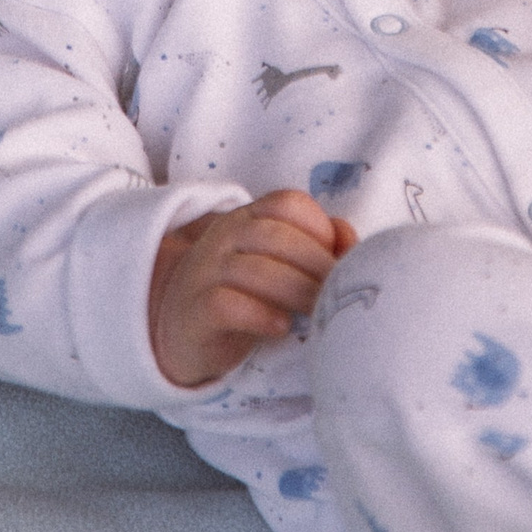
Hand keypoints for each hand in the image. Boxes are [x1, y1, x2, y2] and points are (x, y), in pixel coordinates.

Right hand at [149, 191, 357, 386]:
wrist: (180, 327)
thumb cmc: (243, 293)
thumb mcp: (277, 264)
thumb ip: (316, 246)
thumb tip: (350, 239)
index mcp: (247, 217)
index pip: (287, 204)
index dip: (320, 228)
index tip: (336, 261)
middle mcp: (224, 236)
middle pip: (277, 237)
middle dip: (317, 267)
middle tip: (337, 295)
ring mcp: (206, 271)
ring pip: (257, 270)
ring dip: (297, 292)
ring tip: (318, 314)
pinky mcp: (197, 311)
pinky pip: (228, 305)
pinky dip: (261, 315)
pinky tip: (282, 327)